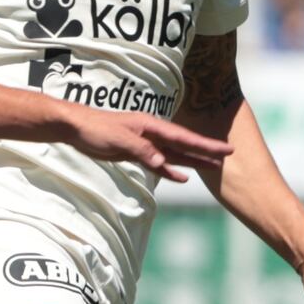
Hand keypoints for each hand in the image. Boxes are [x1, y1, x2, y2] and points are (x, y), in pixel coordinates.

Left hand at [63, 109, 230, 183]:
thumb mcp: (119, 139)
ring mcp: (145, 144)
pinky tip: (182, 177)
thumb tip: (162, 162)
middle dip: (206, 151)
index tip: (225, 149)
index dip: (205, 144)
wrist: (76, 127)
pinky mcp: (136, 153)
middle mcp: (152, 134)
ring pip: (174, 155)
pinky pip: (158, 164)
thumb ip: (142, 150)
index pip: (184, 137)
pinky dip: (170, 171)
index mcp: (152, 126)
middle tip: (228, 156)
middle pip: (184, 145)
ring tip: (212, 167)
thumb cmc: (96, 128)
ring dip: (192, 161)